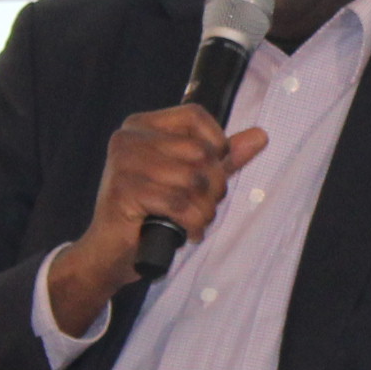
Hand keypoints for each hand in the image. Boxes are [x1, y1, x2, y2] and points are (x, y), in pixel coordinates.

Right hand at [47, 110, 269, 334]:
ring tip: (194, 221)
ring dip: (204, 210)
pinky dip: (191, 224)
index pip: (195, 116)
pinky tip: (186, 233)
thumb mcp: (190, 179)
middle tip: (203, 207)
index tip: (212, 171)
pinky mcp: (123, 191)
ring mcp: (123, 163)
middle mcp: (129, 138)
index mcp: (142, 126)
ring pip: (193, 180)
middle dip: (214, 187)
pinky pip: (179, 204)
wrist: (110, 253)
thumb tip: (260, 136)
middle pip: (199, 151)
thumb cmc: (151, 213)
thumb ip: (222, 158)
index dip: (217, 144)